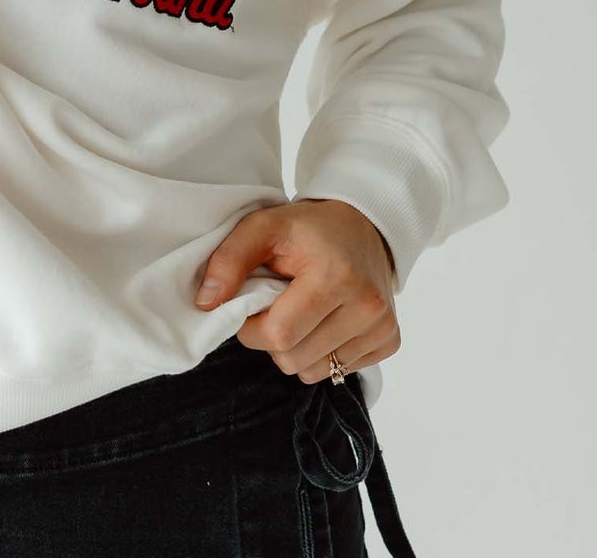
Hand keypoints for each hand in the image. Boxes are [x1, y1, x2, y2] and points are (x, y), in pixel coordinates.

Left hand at [192, 199, 400, 384]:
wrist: (362, 225)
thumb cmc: (308, 228)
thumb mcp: (262, 227)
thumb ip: (229, 261)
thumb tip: (206, 304)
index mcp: (335, 278)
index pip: (278, 335)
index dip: (251, 327)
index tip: (250, 304)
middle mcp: (366, 307)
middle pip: (293, 358)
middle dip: (273, 338)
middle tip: (277, 303)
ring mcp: (382, 327)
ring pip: (315, 371)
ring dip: (298, 347)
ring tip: (302, 310)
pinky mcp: (389, 340)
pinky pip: (339, 371)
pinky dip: (323, 351)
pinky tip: (325, 319)